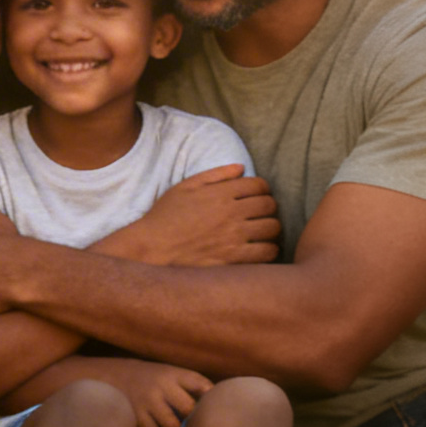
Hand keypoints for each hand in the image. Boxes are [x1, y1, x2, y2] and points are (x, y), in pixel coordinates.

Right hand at [87, 360, 214, 426]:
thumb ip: (195, 385)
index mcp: (173, 375)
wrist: (114, 377)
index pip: (202, 387)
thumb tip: (220, 402)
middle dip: (190, 422)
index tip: (209, 410)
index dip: (209, 402)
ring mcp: (144, 405)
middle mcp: (159, 389)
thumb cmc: (153, 379)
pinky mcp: (132, 421)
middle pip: (187, 412)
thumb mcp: (173, 374)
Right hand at [107, 165, 280, 266]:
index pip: (260, 185)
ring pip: (272, 228)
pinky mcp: (234, 259)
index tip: (257, 196)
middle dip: (268, 208)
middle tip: (260, 214)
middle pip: (269, 205)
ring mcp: (234, 236)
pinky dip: (269, 250)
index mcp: (221, 193)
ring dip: (271, 228)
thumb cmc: (166, 216)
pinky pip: (267, 252)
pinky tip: (260, 249)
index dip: (262, 189)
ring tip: (262, 232)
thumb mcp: (186, 186)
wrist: (152, 248)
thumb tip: (241, 168)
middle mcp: (231, 213)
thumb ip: (215, 175)